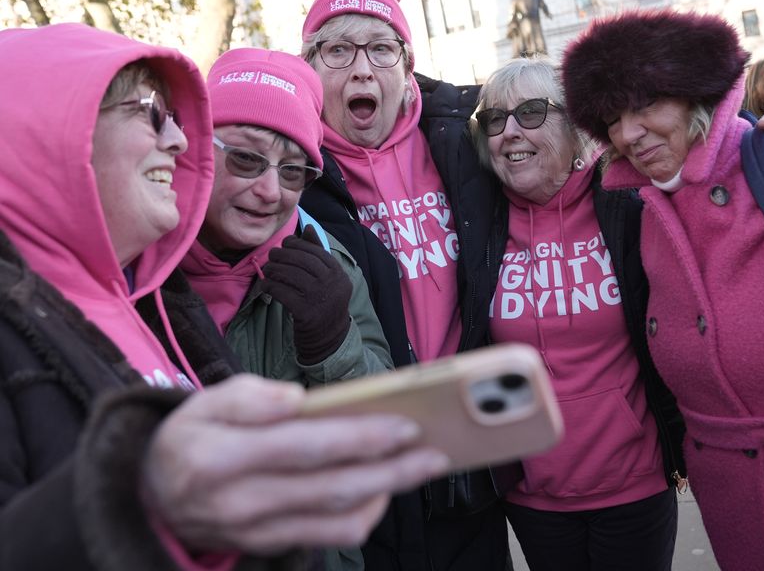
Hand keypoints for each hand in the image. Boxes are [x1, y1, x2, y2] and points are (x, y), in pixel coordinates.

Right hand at [142, 375, 449, 554]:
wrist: (150, 495)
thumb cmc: (190, 436)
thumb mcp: (204, 402)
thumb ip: (249, 396)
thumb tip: (297, 399)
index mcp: (220, 456)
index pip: (303, 446)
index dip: (359, 437)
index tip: (405, 424)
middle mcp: (239, 501)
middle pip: (330, 487)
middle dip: (391, 470)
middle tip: (434, 453)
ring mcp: (254, 531)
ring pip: (335, 518)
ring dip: (386, 494)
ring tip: (420, 468)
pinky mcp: (267, 546)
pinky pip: (325, 538)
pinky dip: (362, 517)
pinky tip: (383, 490)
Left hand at [261, 225, 351, 362]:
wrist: (329, 338)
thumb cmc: (324, 303)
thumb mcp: (328, 278)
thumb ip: (318, 254)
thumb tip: (308, 228)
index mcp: (338, 274)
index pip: (315, 251)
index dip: (297, 245)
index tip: (285, 244)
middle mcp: (332, 284)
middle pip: (302, 261)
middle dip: (283, 255)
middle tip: (272, 256)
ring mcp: (320, 299)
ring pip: (290, 275)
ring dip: (274, 270)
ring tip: (267, 271)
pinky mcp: (306, 313)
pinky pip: (282, 293)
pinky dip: (270, 287)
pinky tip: (265, 287)